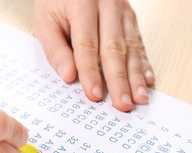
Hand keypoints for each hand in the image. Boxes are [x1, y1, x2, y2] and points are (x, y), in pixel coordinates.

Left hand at [34, 0, 155, 110]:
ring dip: (135, 75)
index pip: (87, 43)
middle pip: (114, 47)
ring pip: (131, 46)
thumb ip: (55, 49)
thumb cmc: (55, 2)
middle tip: (122, 104)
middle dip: (118, 79)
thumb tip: (69, 76)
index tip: (94, 94)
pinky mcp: (129, 17)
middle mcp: (107, 4)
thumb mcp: (44, 22)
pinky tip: (147, 80)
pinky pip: (138, 41)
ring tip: (138, 98)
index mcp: (82, 3)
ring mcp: (122, 10)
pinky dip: (143, 63)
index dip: (91, 71)